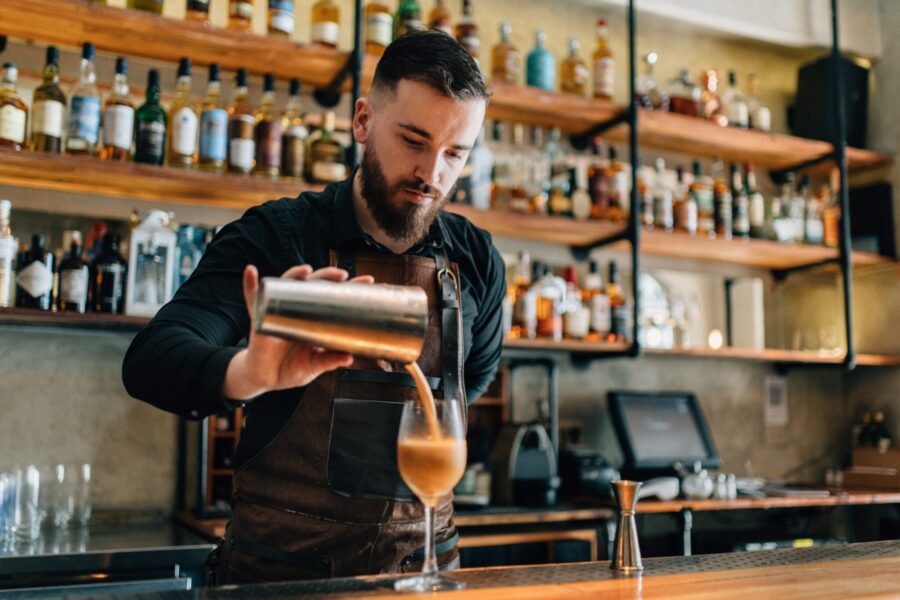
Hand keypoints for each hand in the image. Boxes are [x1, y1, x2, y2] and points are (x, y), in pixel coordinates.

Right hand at [222, 264, 374, 400]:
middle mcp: (298, 310)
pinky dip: (250, 285)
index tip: (367, 281)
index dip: (349, 289)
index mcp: (314, 319)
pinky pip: (253, 300)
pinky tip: (250, 272)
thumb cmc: (290, 368)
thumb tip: (349, 358)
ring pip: (287, 287)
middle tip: (341, 275)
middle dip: (327, 277)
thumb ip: (328, 361)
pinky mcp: (259, 319)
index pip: (334, 298)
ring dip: (294, 275)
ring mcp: (278, 311)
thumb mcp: (312, 366)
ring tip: (304, 271)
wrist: (264, 379)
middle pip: (313, 286)